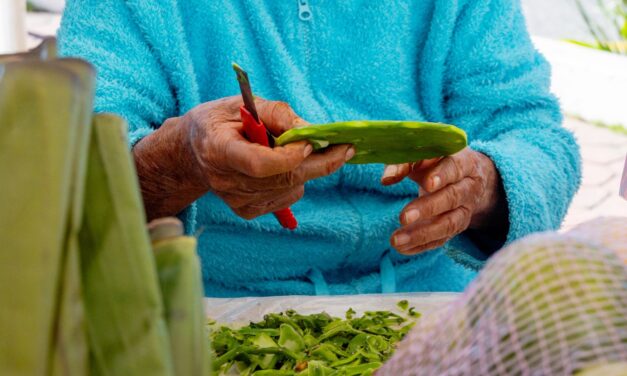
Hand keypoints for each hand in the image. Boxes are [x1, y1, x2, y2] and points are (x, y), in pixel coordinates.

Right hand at [133, 96, 353, 220]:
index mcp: (219, 149)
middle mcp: (225, 181)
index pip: (259, 164)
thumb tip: (313, 131)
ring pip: (290, 189)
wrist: (193, 151)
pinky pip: (287, 198)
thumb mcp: (245, 104)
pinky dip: (295, 181)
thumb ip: (278, 114)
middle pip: (283, 180)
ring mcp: (235, 200)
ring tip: (295, 150)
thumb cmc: (222, 121)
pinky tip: (282, 166)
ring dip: (306, 169)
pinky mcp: (245, 211)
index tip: (310, 141)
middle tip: (345, 149)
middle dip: (320, 164)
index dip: (289, 157)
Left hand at [381, 148, 506, 254]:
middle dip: (428, 208)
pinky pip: (443, 238)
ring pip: (449, 223)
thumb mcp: (425, 156)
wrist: (468, 176)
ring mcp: (466, 208)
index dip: (442, 175)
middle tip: (404, 217)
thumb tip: (387, 179)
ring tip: (396, 240)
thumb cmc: (438, 162)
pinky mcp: (459, 226)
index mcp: (462, 161)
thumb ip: (404, 162)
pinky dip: (422, 245)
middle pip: (452, 197)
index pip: (454, 167)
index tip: (427, 184)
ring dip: (422, 234)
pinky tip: (402, 248)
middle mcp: (468, 186)